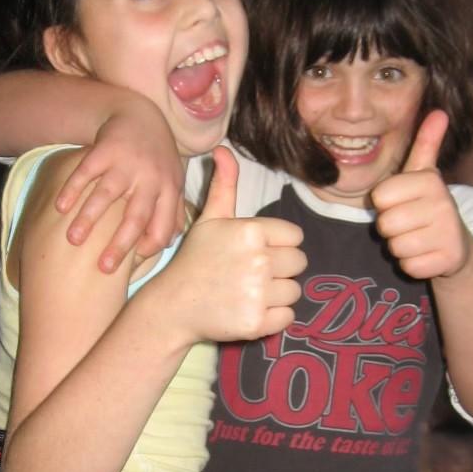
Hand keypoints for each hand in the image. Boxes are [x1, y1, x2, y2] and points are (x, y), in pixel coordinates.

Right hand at [55, 106, 185, 272]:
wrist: (141, 116)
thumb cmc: (157, 159)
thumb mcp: (172, 184)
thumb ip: (172, 214)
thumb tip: (165, 246)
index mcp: (168, 191)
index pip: (161, 227)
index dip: (147, 248)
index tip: (129, 268)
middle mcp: (149, 178)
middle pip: (135, 216)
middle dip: (119, 244)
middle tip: (102, 268)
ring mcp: (125, 163)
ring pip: (107, 195)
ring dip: (89, 218)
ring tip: (73, 240)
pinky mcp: (104, 150)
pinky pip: (85, 172)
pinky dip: (72, 189)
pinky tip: (60, 208)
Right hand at [163, 148, 306, 343]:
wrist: (173, 305)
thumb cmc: (195, 259)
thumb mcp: (210, 219)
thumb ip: (224, 185)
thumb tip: (222, 149)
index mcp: (251, 231)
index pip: (295, 237)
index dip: (278, 244)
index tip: (253, 252)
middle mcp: (258, 261)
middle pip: (299, 263)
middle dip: (280, 269)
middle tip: (251, 273)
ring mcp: (258, 293)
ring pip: (294, 291)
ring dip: (277, 293)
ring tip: (248, 292)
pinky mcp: (257, 322)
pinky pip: (288, 317)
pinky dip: (273, 317)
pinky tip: (249, 309)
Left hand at [371, 110, 469, 279]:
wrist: (456, 243)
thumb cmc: (428, 205)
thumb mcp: (424, 174)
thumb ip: (426, 143)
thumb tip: (439, 111)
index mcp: (429, 180)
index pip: (379, 197)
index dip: (385, 204)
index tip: (403, 202)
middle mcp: (442, 204)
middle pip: (385, 224)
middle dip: (391, 227)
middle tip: (410, 222)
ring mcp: (447, 233)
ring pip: (395, 247)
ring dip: (401, 246)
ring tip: (419, 237)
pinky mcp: (448, 260)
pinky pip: (409, 266)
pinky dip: (413, 264)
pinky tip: (427, 254)